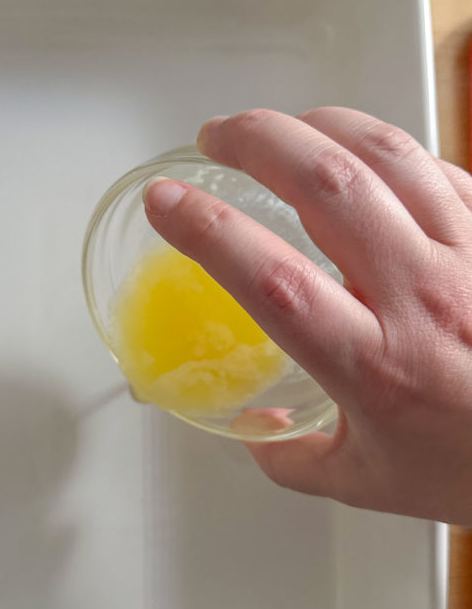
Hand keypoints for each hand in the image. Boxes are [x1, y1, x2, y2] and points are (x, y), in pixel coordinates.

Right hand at [143, 108, 471, 524]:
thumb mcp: (368, 484)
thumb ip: (291, 458)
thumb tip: (254, 427)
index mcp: (377, 366)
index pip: (273, 279)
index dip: (209, 231)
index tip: (167, 200)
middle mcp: (423, 299)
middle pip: (330, 185)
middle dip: (258, 141)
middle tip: (218, 137)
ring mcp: (468, 257)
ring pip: (387, 157)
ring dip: (320, 125)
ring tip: (282, 128)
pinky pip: (439, 169)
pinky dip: (387, 149)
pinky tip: (361, 154)